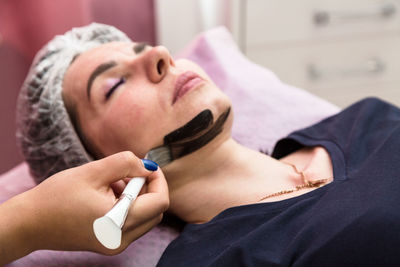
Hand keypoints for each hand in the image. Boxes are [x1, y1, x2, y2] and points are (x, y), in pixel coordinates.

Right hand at [0, 151, 168, 263]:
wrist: (29, 223)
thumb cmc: (57, 196)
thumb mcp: (93, 171)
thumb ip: (126, 164)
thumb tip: (149, 166)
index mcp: (119, 224)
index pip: (160, 202)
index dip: (158, 179)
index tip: (146, 165)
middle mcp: (121, 240)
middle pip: (156, 210)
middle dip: (148, 188)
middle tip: (127, 173)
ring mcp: (116, 245)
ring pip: (146, 216)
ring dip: (137, 196)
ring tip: (111, 184)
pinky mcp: (110, 243)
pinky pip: (132, 223)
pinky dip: (129, 206)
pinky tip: (107, 195)